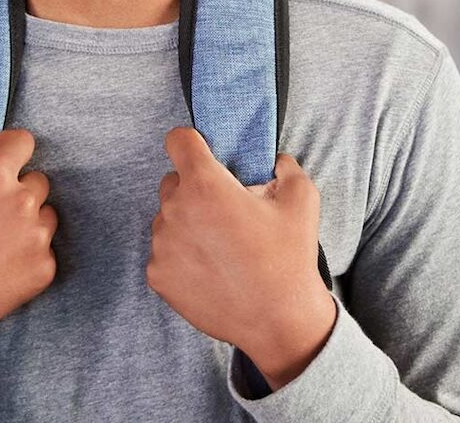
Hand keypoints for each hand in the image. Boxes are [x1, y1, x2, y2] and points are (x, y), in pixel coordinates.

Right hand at [0, 128, 58, 362]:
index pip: (22, 141)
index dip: (8, 148)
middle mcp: (22, 203)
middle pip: (37, 180)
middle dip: (15, 190)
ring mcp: (36, 238)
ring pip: (45, 215)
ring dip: (27, 222)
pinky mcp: (43, 270)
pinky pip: (44, 250)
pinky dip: (26, 255)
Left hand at [147, 127, 335, 386]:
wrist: (277, 320)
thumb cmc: (289, 257)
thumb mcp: (302, 197)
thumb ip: (284, 166)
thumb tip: (273, 162)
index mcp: (206, 185)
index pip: (178, 141)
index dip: (191, 142)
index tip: (203, 154)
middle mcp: (175, 211)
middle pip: (172, 181)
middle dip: (195, 188)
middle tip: (226, 211)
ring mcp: (162, 245)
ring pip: (167, 217)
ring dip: (187, 222)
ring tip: (222, 245)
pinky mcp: (157, 275)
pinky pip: (164, 250)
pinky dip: (182, 254)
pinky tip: (211, 268)